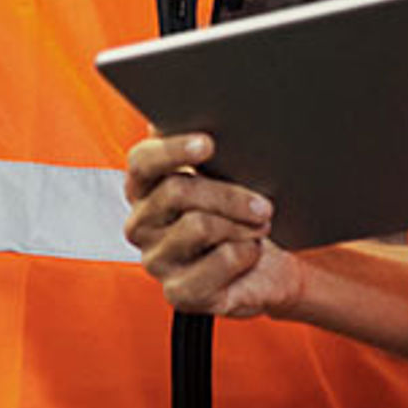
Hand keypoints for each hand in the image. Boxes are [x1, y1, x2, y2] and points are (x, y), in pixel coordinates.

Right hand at [124, 134, 302, 319]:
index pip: (142, 161)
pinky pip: (218, 262)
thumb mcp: (224, 175)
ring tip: (261, 226)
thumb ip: (207, 149)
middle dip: (228, 194)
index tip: (208, 144)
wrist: (266, 267)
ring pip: (198, 226)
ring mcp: (156, 261)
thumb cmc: (239, 214)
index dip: (173, 150)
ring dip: (241, 224)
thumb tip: (214, 114)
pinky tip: (251, 252)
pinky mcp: (178, 294)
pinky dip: (245, 253)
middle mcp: (141, 224)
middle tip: (263, 202)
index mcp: (143, 188)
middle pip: (176, 192)